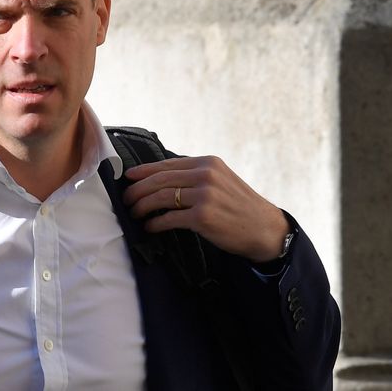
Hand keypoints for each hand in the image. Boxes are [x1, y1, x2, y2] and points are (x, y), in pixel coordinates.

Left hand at [122, 155, 289, 262]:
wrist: (265, 228)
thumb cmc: (239, 206)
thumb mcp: (220, 180)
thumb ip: (195, 175)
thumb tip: (160, 178)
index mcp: (208, 163)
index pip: (167, 165)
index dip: (143, 171)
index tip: (128, 178)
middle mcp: (205, 175)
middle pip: (159, 180)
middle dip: (138, 190)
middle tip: (126, 200)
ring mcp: (204, 195)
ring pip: (160, 197)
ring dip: (142, 206)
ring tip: (135, 213)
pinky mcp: (203, 216)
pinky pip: (169, 218)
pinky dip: (155, 223)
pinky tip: (150, 227)